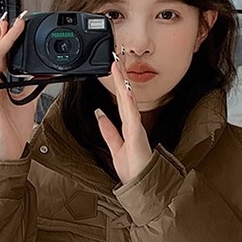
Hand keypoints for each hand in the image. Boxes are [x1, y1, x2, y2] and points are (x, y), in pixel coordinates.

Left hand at [95, 57, 153, 184]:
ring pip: (128, 100)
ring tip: (118, 65)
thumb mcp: (115, 147)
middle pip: (125, 94)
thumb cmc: (134, 170)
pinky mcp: (138, 137)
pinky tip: (125, 90)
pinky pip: (132, 116)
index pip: (121, 98)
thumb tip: (99, 113)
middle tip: (116, 55)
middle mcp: (133, 124)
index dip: (117, 81)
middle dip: (120, 74)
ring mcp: (136, 129)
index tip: (113, 64)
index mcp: (127, 125)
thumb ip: (108, 130)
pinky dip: (129, 102)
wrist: (142, 186)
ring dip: (123, 82)